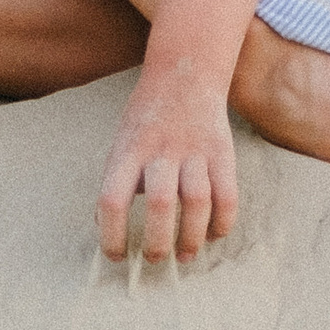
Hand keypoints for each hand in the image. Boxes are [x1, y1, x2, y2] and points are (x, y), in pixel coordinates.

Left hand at [97, 58, 239, 266]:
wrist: (186, 71)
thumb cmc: (147, 116)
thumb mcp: (121, 140)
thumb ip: (115, 179)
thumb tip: (102, 225)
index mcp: (129, 149)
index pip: (113, 199)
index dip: (111, 235)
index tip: (116, 255)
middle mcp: (161, 149)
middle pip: (159, 204)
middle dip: (157, 242)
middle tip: (154, 259)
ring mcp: (195, 149)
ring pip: (197, 201)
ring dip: (191, 238)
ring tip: (184, 255)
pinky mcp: (222, 151)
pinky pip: (227, 195)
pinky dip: (221, 223)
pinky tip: (211, 235)